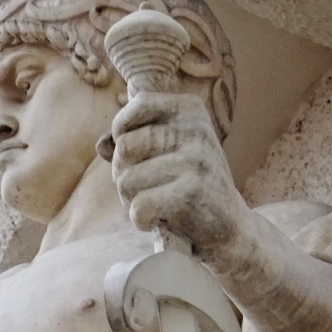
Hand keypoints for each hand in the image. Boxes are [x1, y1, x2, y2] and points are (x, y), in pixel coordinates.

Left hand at [110, 90, 249, 253]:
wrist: (231, 226)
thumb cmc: (191, 186)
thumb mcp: (168, 154)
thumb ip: (133, 142)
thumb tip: (101, 145)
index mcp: (191, 110)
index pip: (138, 104)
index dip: (121, 131)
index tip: (132, 154)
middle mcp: (196, 129)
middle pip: (125, 148)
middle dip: (123, 174)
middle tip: (144, 189)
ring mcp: (196, 159)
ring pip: (127, 181)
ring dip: (131, 201)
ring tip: (153, 205)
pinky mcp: (192, 192)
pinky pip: (139, 206)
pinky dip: (140, 220)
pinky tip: (157, 221)